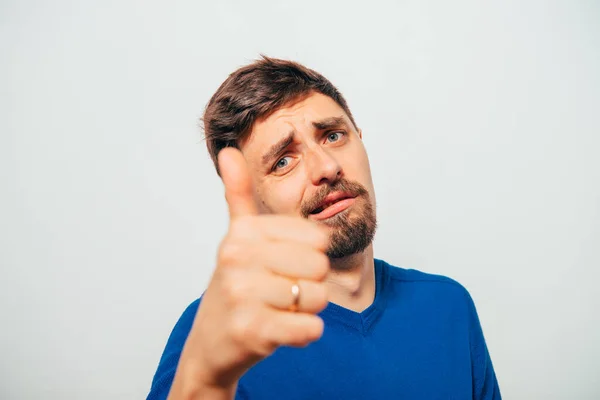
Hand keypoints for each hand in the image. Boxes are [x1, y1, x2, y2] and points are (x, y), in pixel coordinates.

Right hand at [172, 147, 329, 395]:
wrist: (211, 343)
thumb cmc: (235, 286)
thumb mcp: (237, 239)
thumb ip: (238, 195)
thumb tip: (228, 151)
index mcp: (244, 232)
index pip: (317, 239)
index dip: (310, 258)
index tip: (282, 268)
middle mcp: (238, 257)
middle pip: (320, 267)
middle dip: (310, 285)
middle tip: (281, 292)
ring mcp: (242, 294)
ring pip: (318, 298)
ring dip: (306, 310)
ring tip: (278, 310)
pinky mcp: (252, 331)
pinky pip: (310, 328)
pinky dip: (305, 332)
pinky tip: (283, 329)